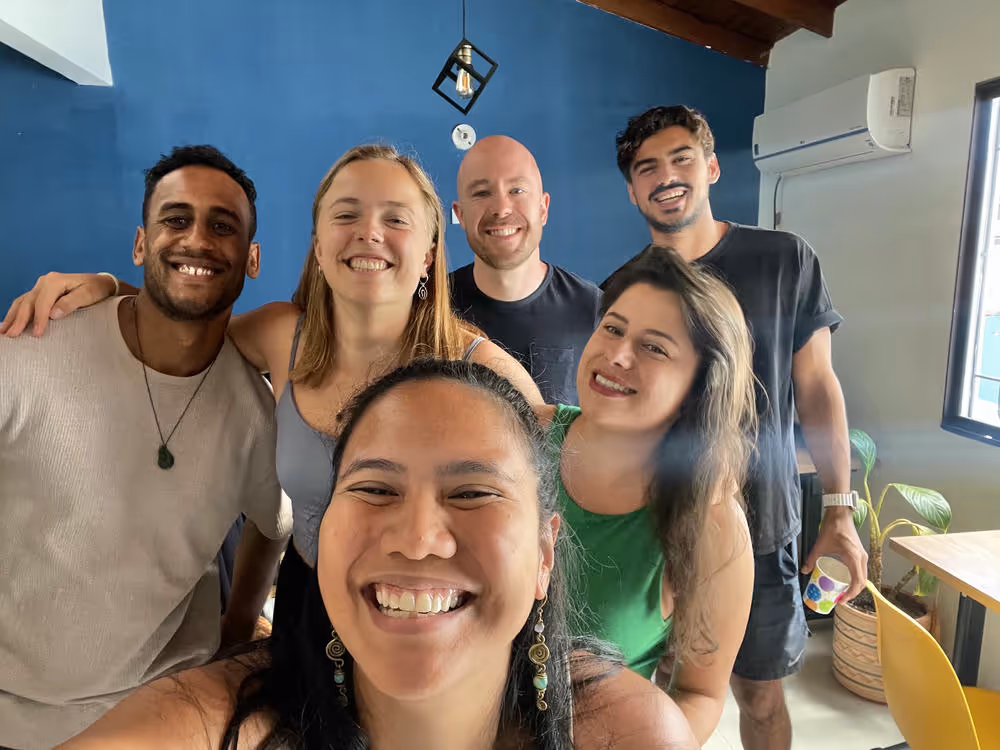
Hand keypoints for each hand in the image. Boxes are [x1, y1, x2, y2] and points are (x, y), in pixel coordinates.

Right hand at [0, 272, 115, 337]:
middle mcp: (44, 282)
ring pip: (22, 301)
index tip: (37, 334)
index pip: (42, 302)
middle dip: (19, 320)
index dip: (39, 319)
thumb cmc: (97, 289)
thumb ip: (71, 303)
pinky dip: (15, 312)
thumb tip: (53, 314)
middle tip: (12, 336)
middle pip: (28, 302)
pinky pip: (25, 302)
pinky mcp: (41, 292)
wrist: (102, 282)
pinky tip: (8, 322)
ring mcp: (41, 286)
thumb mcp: (89, 294)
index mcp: (55, 281)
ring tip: (3, 331)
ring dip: (12, 316)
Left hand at [802, 506, 868, 600]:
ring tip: (842, 592)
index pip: (857, 582)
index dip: (850, 594)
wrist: (840, 514)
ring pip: (862, 577)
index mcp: (854, 558)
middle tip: (840, 599)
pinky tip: (845, 581)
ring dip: (854, 586)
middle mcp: (862, 558)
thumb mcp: (820, 545)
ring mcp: (863, 556)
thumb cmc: (832, 528)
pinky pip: (861, 570)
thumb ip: (812, 559)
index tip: (841, 600)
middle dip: (852, 593)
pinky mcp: (860, 553)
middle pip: (862, 582)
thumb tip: (804, 570)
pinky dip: (855, 578)